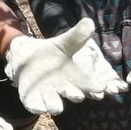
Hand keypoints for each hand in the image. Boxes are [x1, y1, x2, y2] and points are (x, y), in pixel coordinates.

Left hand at [5, 18, 126, 113]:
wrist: (27, 57)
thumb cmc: (51, 53)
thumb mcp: (64, 43)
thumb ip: (77, 36)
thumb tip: (89, 22)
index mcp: (75, 78)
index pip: (89, 85)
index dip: (96, 87)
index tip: (103, 86)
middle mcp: (64, 89)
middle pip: (73, 96)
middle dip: (75, 95)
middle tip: (78, 95)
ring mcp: (48, 95)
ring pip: (54, 105)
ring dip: (55, 105)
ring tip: (57, 106)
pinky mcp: (32, 100)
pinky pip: (36, 106)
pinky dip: (37, 107)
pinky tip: (38, 107)